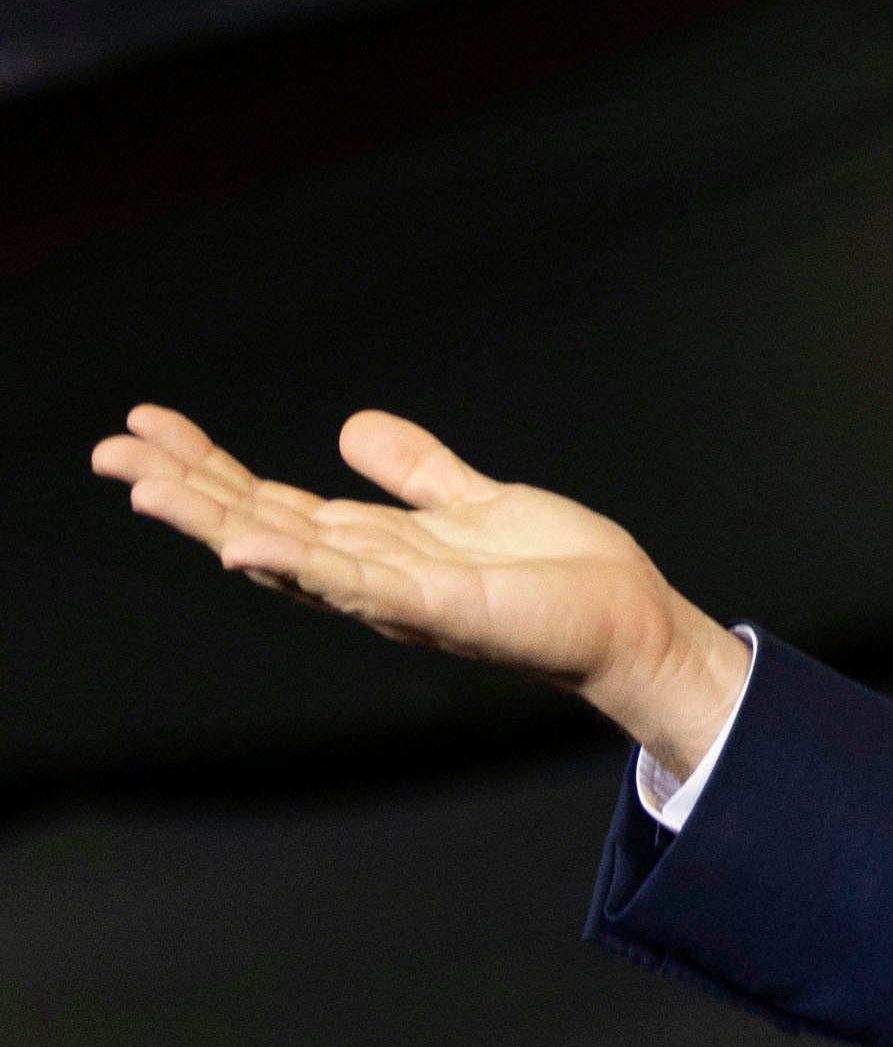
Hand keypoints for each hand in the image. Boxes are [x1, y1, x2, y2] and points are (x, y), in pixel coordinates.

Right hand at [90, 404, 745, 773]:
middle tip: (109, 453)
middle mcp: (371, 575)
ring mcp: (399, 596)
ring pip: (288, 556)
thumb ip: (415, 470)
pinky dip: (302, 567)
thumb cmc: (561, 575)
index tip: (149, 427)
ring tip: (147, 491)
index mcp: (375, 545)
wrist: (630, 620)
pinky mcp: (440, 610)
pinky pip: (358, 587)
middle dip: (184, 490)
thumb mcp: (473, 501)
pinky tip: (247, 545)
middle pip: (257, 525)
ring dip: (216, 524)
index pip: (271, 501)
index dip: (208, 466)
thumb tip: (351, 427)